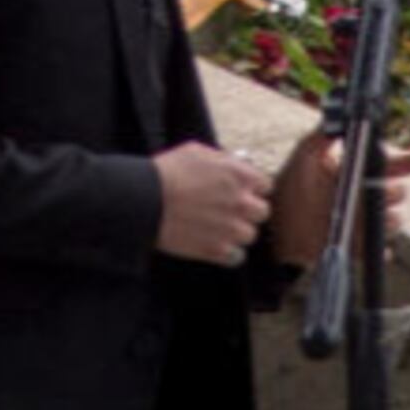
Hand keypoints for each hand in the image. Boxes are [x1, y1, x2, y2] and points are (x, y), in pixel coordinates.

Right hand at [152, 140, 273, 264]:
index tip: (241, 192)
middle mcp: (242, 203)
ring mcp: (230, 228)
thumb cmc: (167, 172)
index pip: (265, 185)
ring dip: (237, 232)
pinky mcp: (216, 250)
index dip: (252, 189)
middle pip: (262, 212)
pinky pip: (237, 257)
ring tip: (219, 229)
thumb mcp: (198, 152)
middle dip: (248, 211)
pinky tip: (214, 244)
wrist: (144, 200)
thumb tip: (236, 163)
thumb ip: (223, 160)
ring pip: (250, 235)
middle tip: (230, 211)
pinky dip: (228, 253)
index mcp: (240, 175)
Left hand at [264, 135, 409, 269]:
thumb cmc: (289, 184)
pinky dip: (377, 250)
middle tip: (367, 192)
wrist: (273, 223)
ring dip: (382, 219)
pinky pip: (378, 251)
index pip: (402, 164)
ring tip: (355, 216)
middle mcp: (368, 196)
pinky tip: (362, 245)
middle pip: (401, 194)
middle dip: (390, 192)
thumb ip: (326, 131)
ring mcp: (364, 222)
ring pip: (394, 221)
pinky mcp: (356, 247)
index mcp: (362, 172)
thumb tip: (342, 111)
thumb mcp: (305, 153)